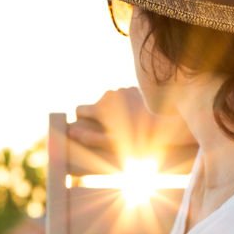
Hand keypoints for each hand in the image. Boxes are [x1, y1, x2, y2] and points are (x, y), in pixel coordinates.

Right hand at [68, 87, 195, 154]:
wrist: (162, 129)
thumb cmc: (136, 141)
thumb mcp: (110, 144)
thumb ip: (88, 137)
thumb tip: (70, 131)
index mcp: (101, 108)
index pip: (79, 109)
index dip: (82, 120)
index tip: (89, 128)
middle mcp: (109, 95)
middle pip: (95, 105)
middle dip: (100, 116)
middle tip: (113, 131)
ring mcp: (121, 90)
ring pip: (108, 100)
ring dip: (112, 110)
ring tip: (125, 124)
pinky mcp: (132, 89)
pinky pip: (120, 96)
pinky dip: (123, 105)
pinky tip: (133, 115)